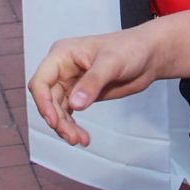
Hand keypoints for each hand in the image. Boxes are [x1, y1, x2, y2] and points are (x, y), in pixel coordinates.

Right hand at [28, 25, 159, 145]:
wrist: (148, 56)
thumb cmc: (129, 49)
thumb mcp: (111, 63)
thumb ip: (92, 83)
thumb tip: (74, 104)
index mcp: (62, 54)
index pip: (41, 80)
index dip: (43, 102)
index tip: (53, 121)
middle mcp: (62, 68)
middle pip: (47, 99)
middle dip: (57, 119)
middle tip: (72, 138)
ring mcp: (70, 82)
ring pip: (56, 108)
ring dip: (64, 126)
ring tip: (80, 140)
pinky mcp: (81, 94)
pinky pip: (68, 112)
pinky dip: (72, 125)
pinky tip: (83, 137)